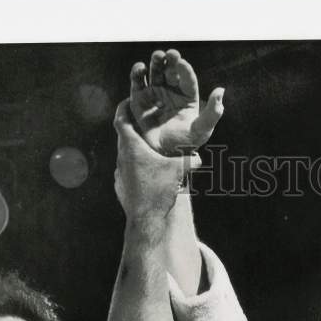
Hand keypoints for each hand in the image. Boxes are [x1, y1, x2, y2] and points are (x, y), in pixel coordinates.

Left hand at [113, 99, 199, 221]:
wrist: (146, 219)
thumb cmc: (159, 190)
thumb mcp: (177, 171)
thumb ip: (189, 160)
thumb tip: (200, 157)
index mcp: (132, 147)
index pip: (121, 119)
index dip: (123, 108)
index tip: (128, 102)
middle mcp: (122, 157)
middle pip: (124, 136)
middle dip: (133, 129)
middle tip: (144, 125)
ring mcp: (119, 173)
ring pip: (125, 155)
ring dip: (135, 150)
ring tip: (149, 151)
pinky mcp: (120, 186)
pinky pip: (127, 171)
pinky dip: (135, 167)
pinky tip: (146, 174)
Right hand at [130, 48, 223, 155]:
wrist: (162, 156)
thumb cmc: (185, 144)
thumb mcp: (201, 130)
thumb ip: (213, 112)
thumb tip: (221, 91)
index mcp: (187, 96)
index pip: (187, 78)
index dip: (184, 69)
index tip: (182, 63)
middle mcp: (171, 91)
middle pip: (170, 70)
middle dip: (170, 60)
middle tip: (170, 54)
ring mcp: (155, 93)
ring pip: (154, 72)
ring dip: (156, 62)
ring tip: (158, 56)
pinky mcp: (139, 99)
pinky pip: (137, 82)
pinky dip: (137, 73)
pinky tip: (140, 68)